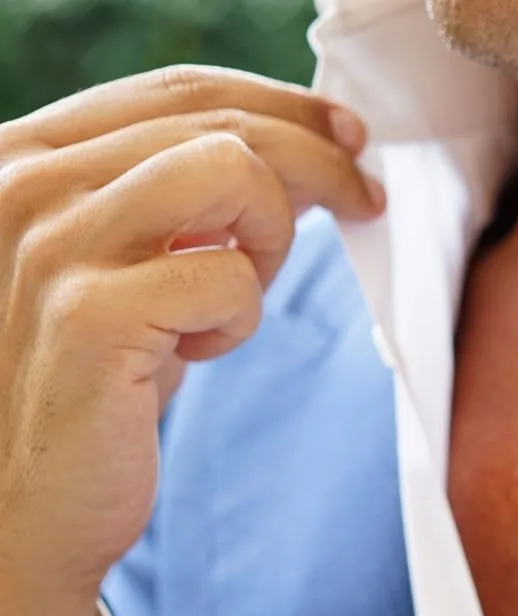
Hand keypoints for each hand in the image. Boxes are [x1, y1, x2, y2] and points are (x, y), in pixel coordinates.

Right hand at [0, 66, 384, 615]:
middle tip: (363, 205)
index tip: (350, 134)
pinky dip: (239, 317)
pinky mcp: (90, 314)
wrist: (30, 502)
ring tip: (233, 298)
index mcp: (32, 154)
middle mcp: (25, 182)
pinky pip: (230, 277)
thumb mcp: (140, 264)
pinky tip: (193, 353)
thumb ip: (189, 199)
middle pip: (220, 125)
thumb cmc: (101, 381)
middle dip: (317, 165)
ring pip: (232, 173)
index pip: (180, 90)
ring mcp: (50, 243)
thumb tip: (311, 148)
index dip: (282, 104)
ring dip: (270, 237)